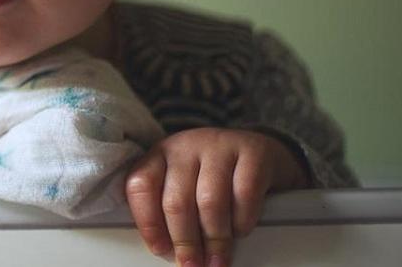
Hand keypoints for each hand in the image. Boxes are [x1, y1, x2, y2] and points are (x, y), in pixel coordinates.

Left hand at [125, 127, 309, 266]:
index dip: (148, 222)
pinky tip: (240, 232)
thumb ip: (171, 208)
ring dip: (214, 239)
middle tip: (191, 264)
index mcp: (161, 154)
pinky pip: (244, 194)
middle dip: (184, 240)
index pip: (141, 185)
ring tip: (216, 260)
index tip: (160, 250)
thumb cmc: (216, 176)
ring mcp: (218, 146)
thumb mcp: (185, 183)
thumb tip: (167, 251)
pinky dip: (242, 221)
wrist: (261, 152)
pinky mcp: (252, 152)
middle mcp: (185, 146)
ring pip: (209, 202)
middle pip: (176, 200)